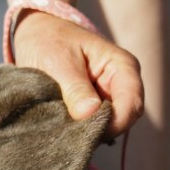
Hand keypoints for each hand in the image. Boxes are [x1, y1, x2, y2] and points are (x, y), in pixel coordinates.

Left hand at [12, 12, 144, 138]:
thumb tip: (89, 113)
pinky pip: (94, 126)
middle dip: (100, 130)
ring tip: (63, 129)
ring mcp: (108, 97)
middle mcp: (121, 84)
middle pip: (123, 119)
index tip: (87, 133)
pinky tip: (63, 128)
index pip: (132, 104)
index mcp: (122, 66)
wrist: (37, 34)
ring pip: (109, 126)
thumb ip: (75, 88)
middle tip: (70, 134)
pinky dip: (80, 131)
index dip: (115, 124)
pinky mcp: (94, 107)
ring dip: (88, 132)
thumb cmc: (50, 40)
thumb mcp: (58, 61)